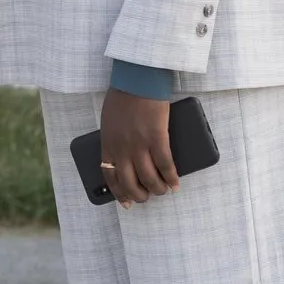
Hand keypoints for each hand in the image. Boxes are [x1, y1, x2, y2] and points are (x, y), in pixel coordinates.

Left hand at [99, 88, 178, 206]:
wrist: (136, 79)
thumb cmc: (122, 96)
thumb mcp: (109, 121)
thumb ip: (113, 139)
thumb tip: (122, 155)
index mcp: (108, 144)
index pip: (110, 177)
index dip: (119, 193)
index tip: (127, 203)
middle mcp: (122, 148)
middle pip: (130, 183)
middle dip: (140, 196)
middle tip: (148, 197)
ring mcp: (139, 145)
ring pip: (149, 179)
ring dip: (158, 189)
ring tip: (164, 190)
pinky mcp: (157, 138)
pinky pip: (166, 166)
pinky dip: (171, 178)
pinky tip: (175, 183)